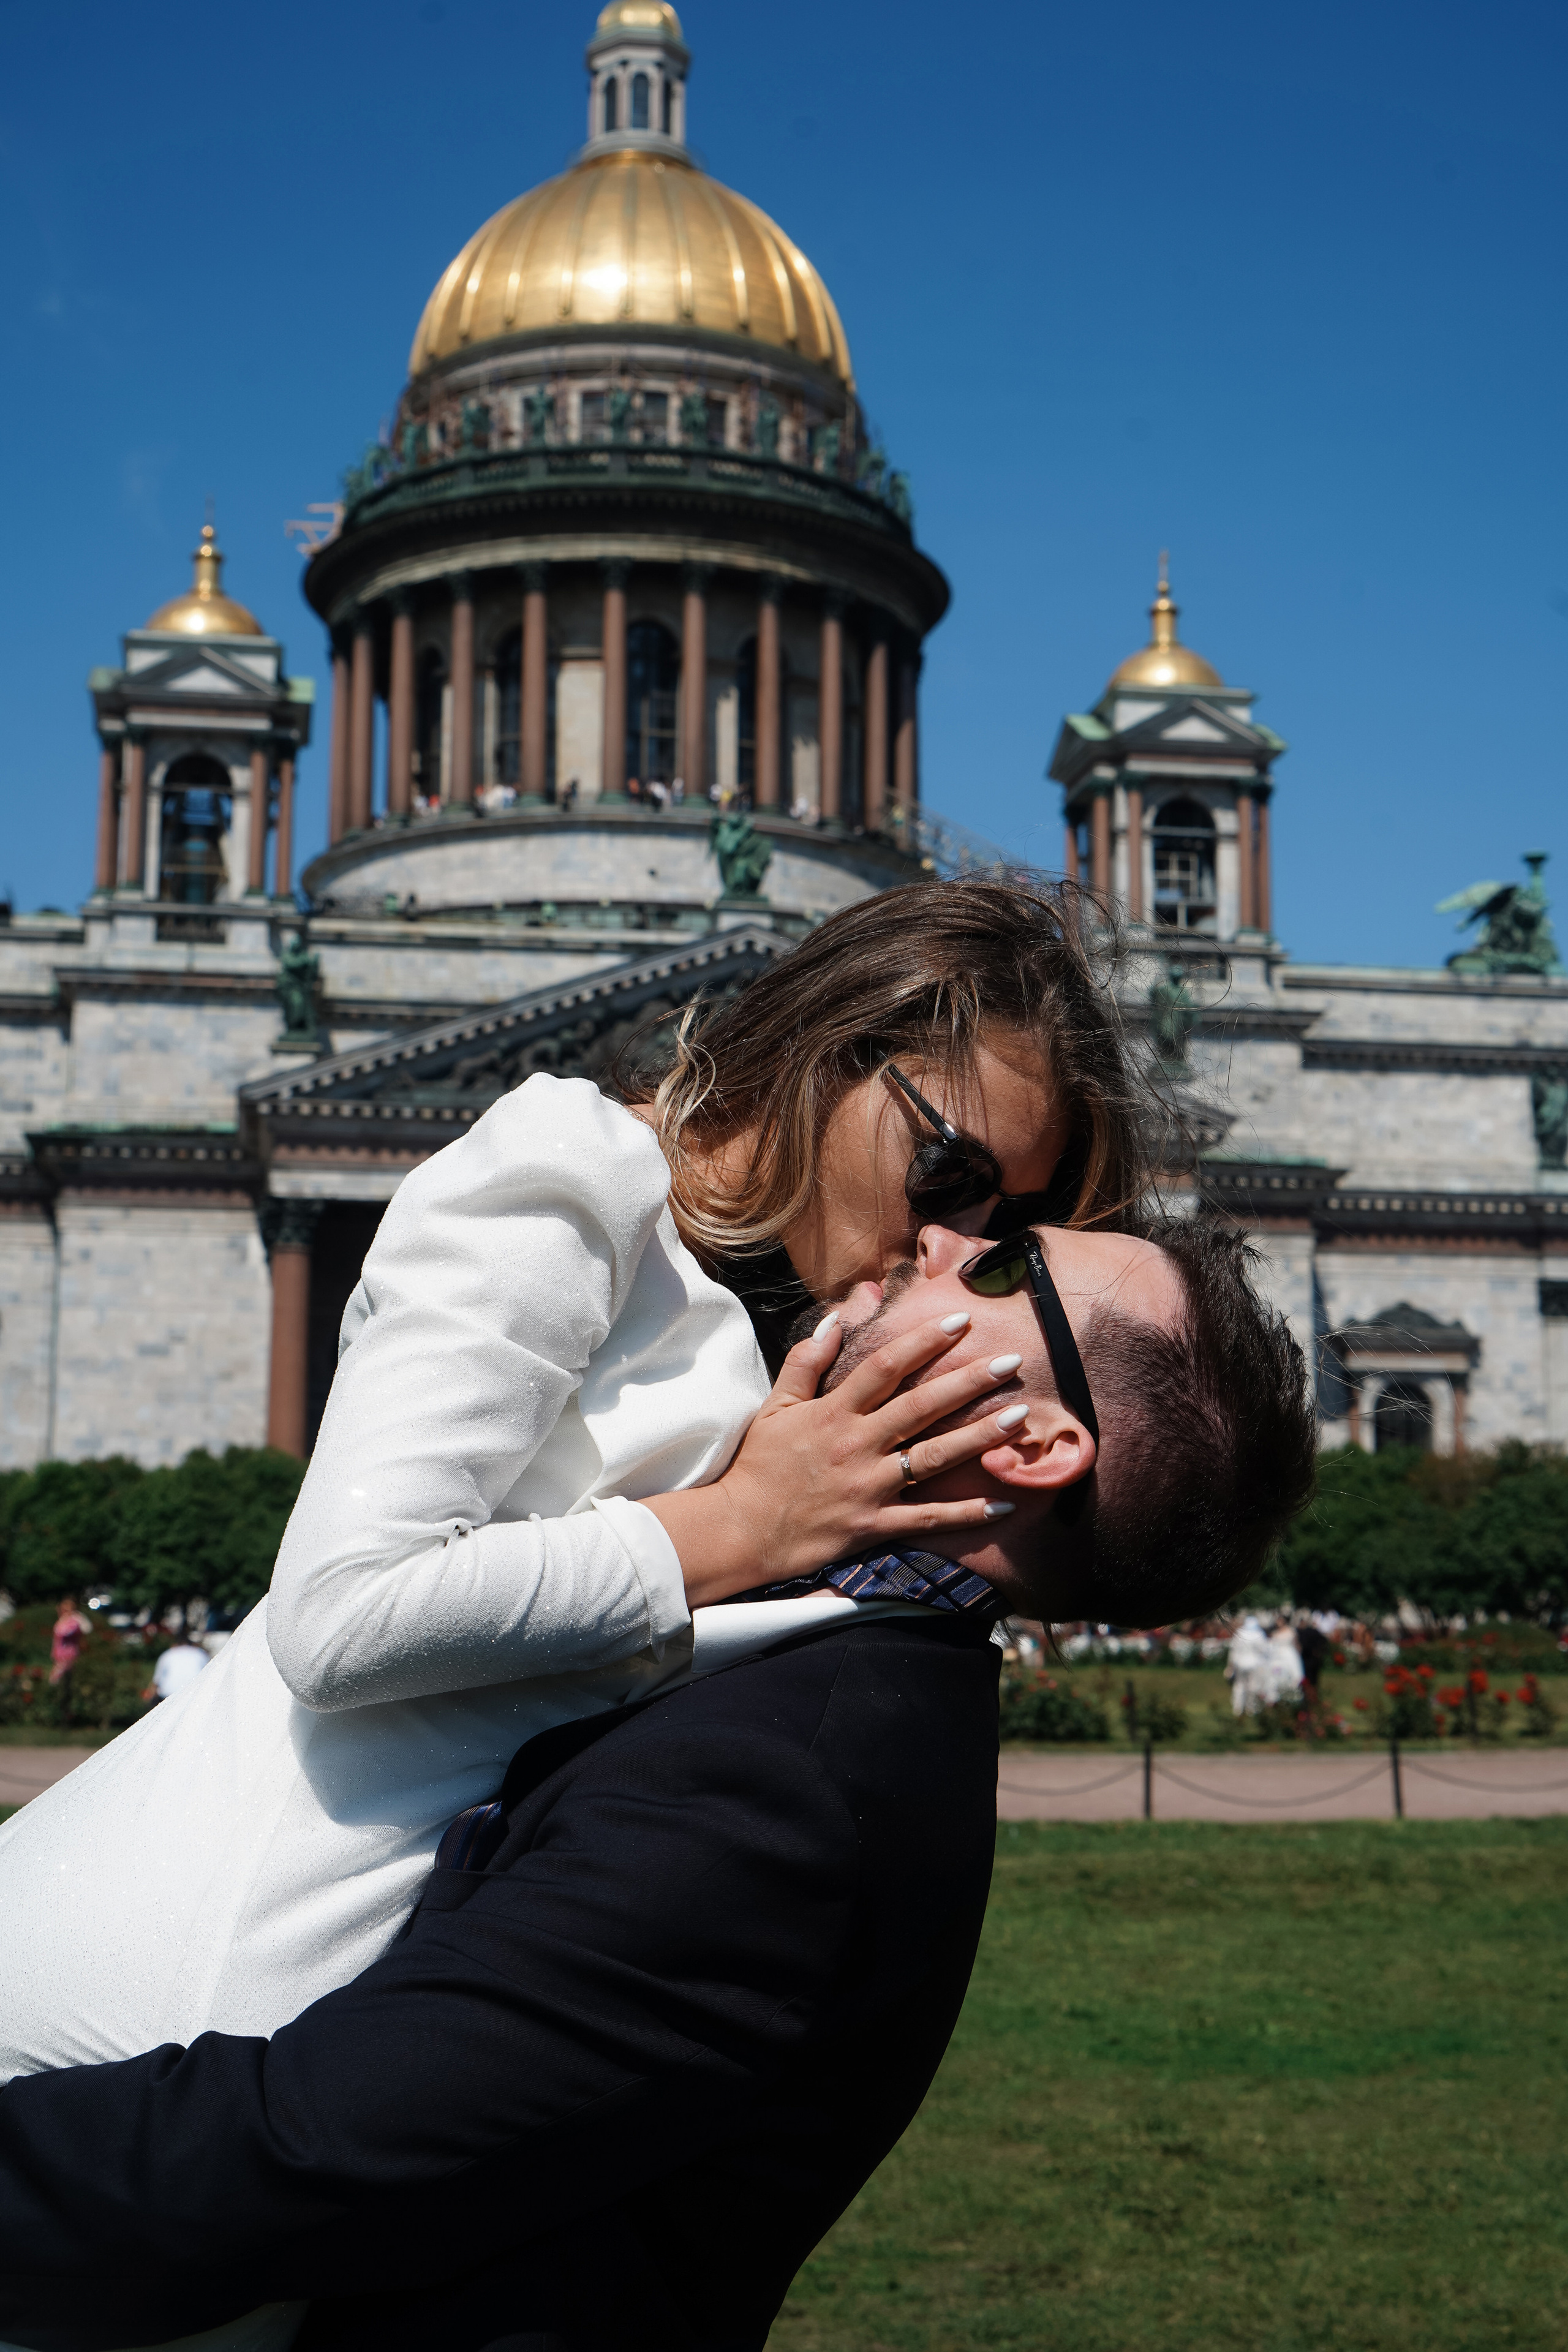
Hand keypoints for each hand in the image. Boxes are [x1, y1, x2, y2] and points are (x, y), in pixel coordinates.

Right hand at [644, 1311, 1027, 1606]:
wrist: (740, 1529)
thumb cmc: (758, 1465)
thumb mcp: (775, 1406)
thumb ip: (805, 1362)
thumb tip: (834, 1318)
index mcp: (834, 1412)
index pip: (886, 1366)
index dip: (924, 1340)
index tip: (960, 1320)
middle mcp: (857, 1445)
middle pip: (921, 1406)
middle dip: (969, 1382)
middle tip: (1011, 1361)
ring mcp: (869, 1487)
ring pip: (933, 1457)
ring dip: (979, 1436)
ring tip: (1020, 1417)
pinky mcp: (874, 1526)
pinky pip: (927, 1519)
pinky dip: (965, 1515)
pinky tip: (1002, 1505)